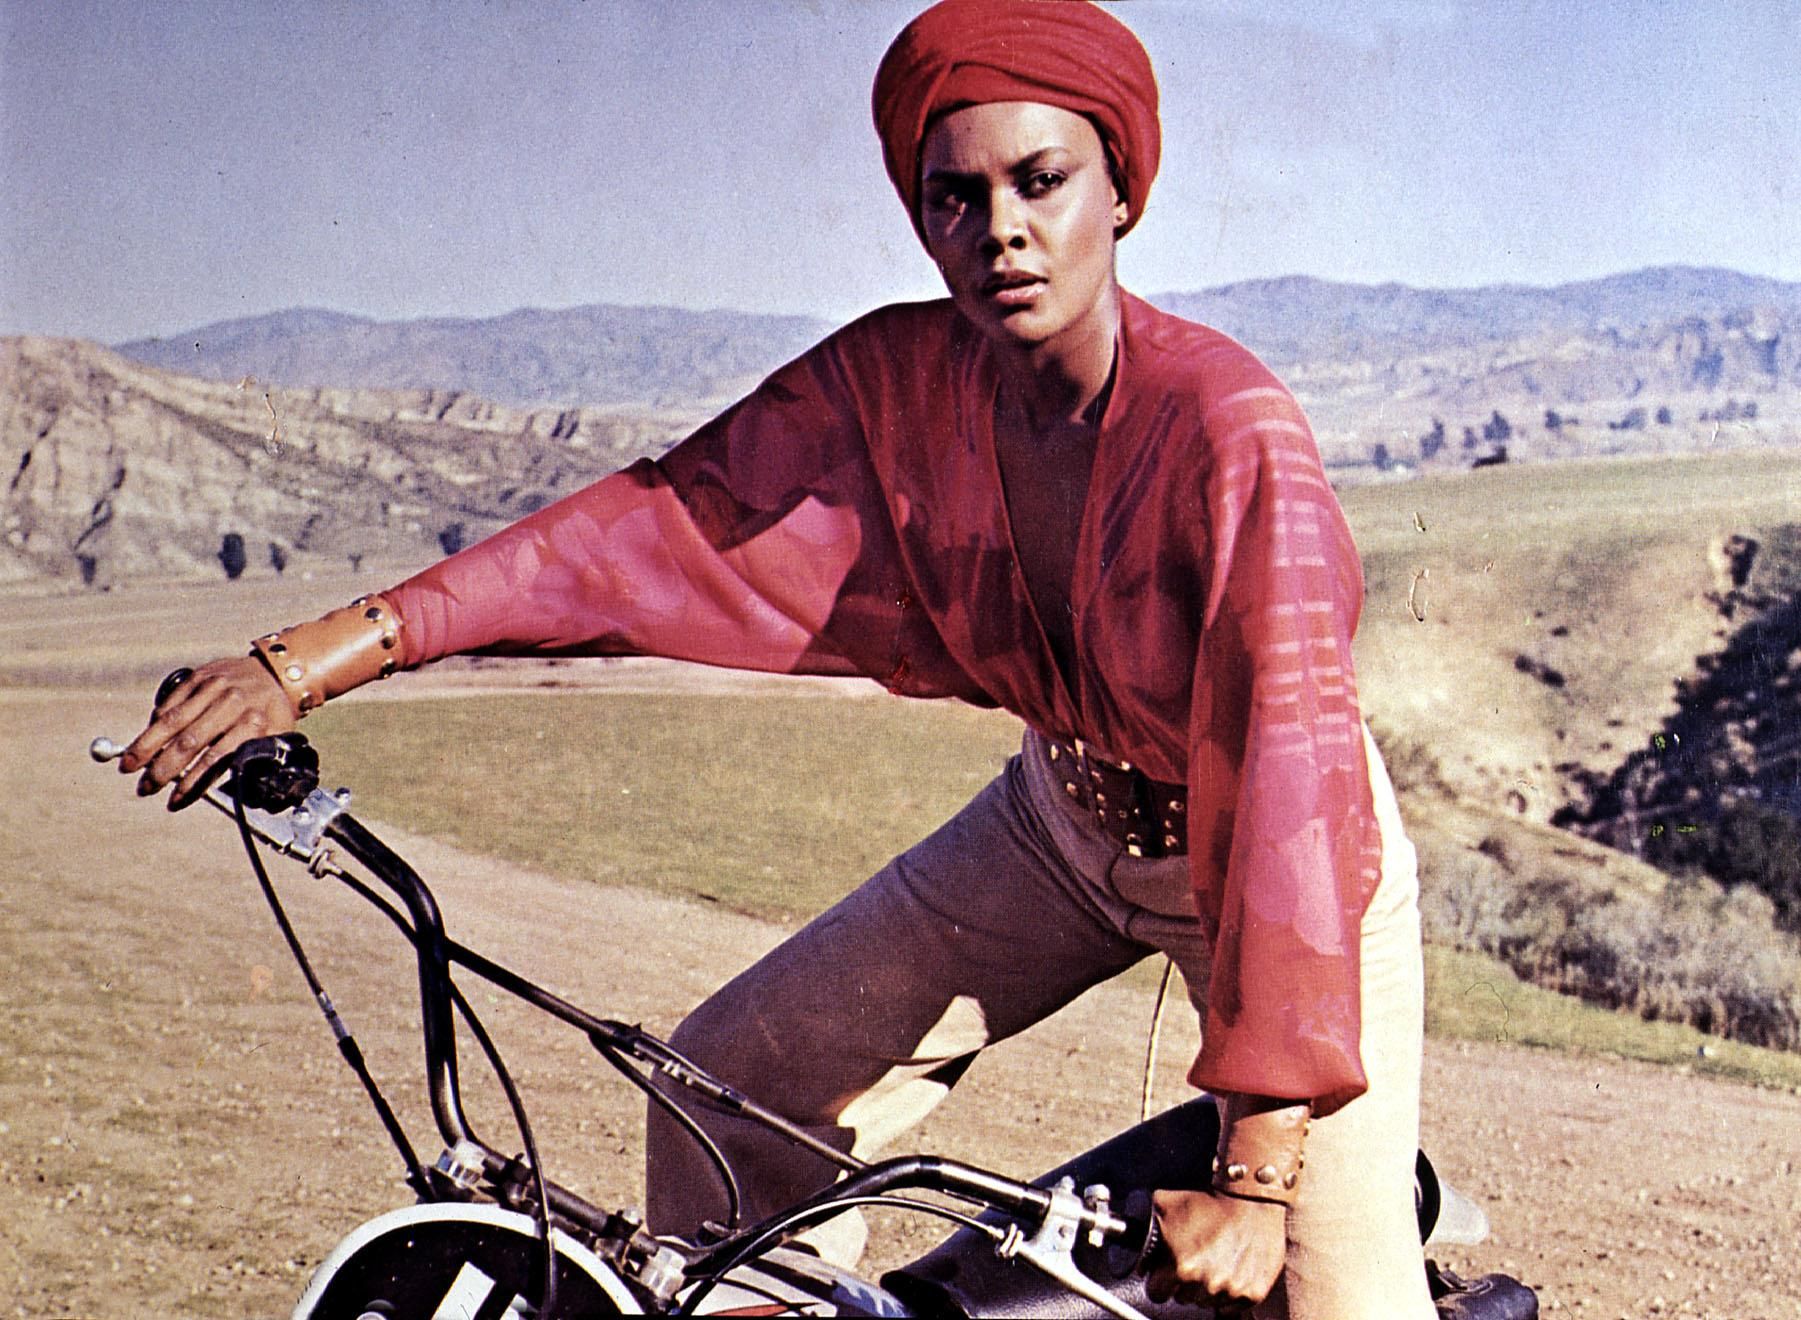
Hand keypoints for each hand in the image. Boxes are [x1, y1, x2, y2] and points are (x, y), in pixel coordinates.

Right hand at [119, 656, 294, 806]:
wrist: (277, 672)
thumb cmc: (272, 713)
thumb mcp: (276, 738)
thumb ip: (256, 762)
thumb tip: (235, 793)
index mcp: (253, 723)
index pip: (216, 759)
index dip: (192, 783)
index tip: (175, 801)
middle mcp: (231, 704)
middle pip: (189, 742)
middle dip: (162, 770)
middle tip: (146, 788)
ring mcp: (213, 687)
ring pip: (172, 721)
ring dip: (147, 747)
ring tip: (128, 766)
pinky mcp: (199, 676)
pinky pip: (170, 703)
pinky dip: (154, 724)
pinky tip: (144, 741)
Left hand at [1144, 1188, 1286, 1311]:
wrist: (1252, 1199)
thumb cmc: (1210, 1200)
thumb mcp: (1167, 1204)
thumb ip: (1145, 1226)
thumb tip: (1129, 1235)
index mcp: (1181, 1267)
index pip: (1157, 1292)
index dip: (1159, 1280)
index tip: (1165, 1272)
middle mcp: (1205, 1284)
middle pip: (1181, 1297)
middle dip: (1183, 1282)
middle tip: (1194, 1259)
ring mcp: (1230, 1291)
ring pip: (1205, 1302)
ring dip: (1206, 1287)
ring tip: (1213, 1260)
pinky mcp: (1251, 1294)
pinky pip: (1229, 1306)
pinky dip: (1228, 1293)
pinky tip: (1229, 1269)